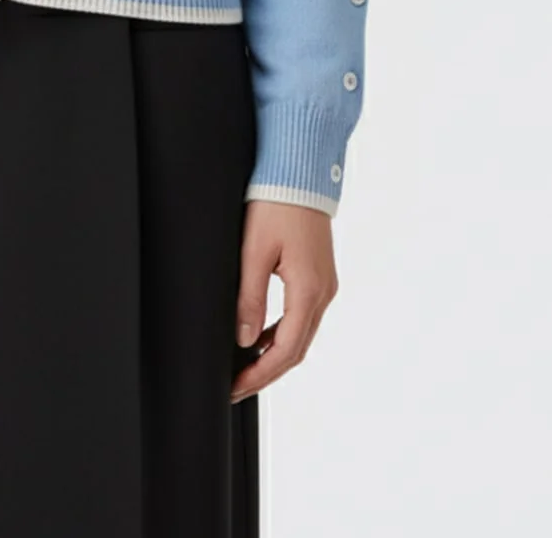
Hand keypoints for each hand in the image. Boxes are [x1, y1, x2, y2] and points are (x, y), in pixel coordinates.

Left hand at [231, 200, 338, 401]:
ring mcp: (324, 284)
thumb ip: (250, 297)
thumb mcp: (254, 251)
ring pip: (301, 334)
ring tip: (244, 367)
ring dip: (275, 354)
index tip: (235, 388)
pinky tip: (260, 336)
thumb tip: (245, 340)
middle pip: (297, 349)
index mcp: (309, 291)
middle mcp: (323, 292)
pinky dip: (282, 333)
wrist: (299, 172)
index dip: (260, 375)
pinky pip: (302, 315)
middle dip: (266, 372)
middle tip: (236, 386)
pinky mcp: (319, 274)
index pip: (286, 351)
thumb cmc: (276, 204)